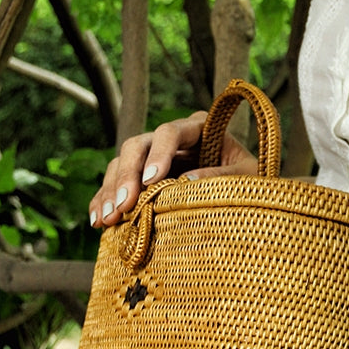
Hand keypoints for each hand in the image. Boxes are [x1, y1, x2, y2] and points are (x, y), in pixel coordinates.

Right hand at [89, 112, 257, 227]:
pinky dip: (104, 202)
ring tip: (107, 219)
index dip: (159, 154)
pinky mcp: (141, 179)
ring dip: (111, 192)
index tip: (151, 180)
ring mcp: (152, 157)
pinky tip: (97, 221)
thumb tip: (185, 181)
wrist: (246, 198)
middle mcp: (171, 139)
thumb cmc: (250, 182)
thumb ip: (222, 176)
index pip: (171, 132)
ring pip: (120, 164)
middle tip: (124, 206)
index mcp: (199, 128)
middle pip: (138, 145)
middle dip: (127, 176)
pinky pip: (115, 185)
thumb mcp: (246, 178)